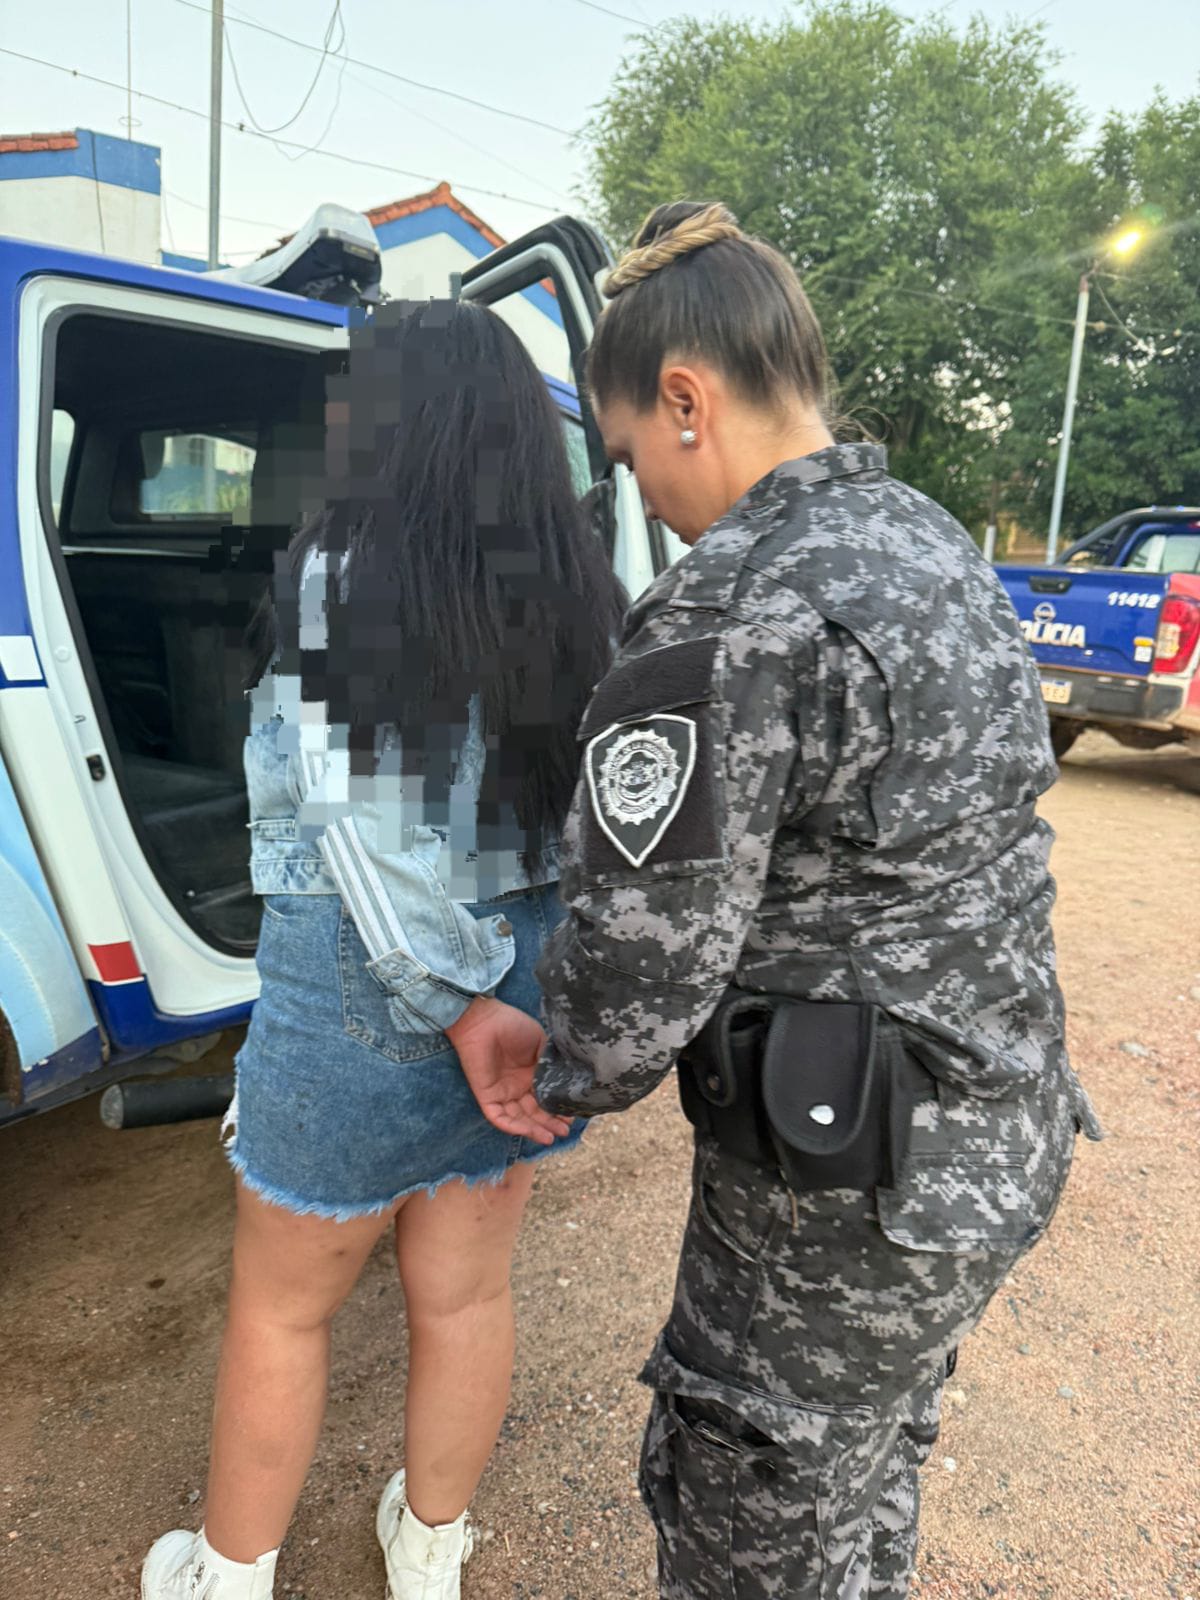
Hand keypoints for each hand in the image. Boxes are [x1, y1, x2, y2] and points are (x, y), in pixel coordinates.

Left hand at [446, 997, 572, 1146]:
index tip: (573, 1114)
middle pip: (534, 1113)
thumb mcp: (542, 1044)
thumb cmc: (512, 1026)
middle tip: (565, 1131)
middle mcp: (518, 1087)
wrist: (484, 1020)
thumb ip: (553, 1063)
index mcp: (531, 1075)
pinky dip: (514, 1127)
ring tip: (551, 1137)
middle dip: (550, 1123)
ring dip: (535, 1129)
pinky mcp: (487, 1097)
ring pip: (519, 1119)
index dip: (558, 1108)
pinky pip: (500, 1117)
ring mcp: (502, 1093)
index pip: (546, 1098)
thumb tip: (567, 1082)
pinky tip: (530, 1130)